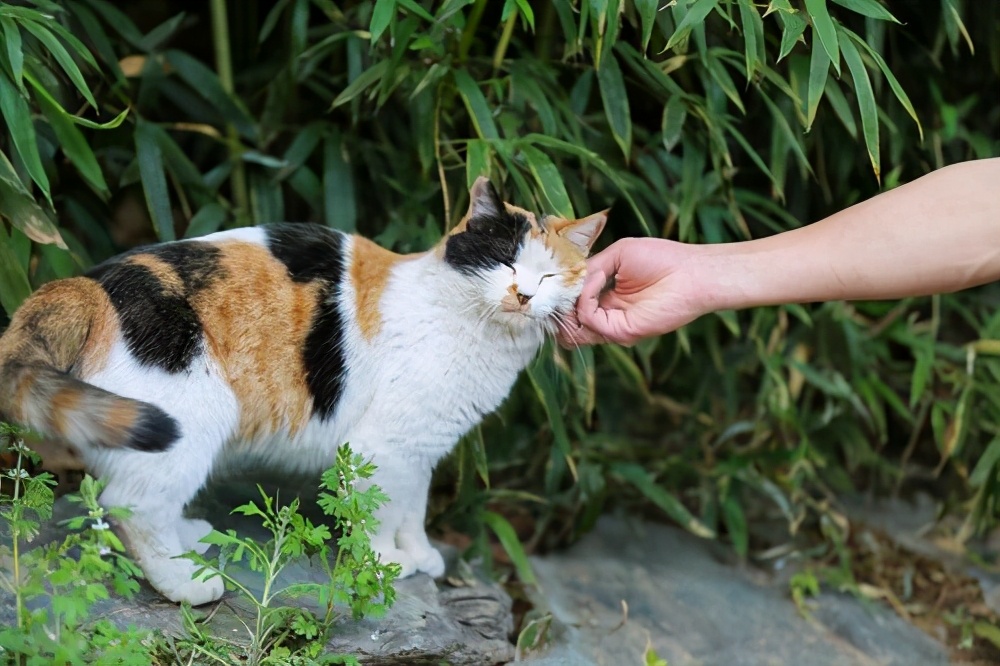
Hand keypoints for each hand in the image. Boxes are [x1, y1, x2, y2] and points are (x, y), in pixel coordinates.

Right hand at [559, 238, 709, 345]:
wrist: (691, 273)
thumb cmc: (661, 259)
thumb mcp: (617, 255)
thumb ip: (591, 269)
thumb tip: (569, 283)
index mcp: (605, 296)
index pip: (571, 303)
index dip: (559, 292)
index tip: (550, 278)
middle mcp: (606, 313)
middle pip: (568, 320)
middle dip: (557, 303)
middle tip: (554, 286)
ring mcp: (613, 324)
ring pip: (573, 327)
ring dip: (568, 304)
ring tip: (576, 283)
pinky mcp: (621, 331)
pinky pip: (589, 321)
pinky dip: (585, 302)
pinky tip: (596, 284)